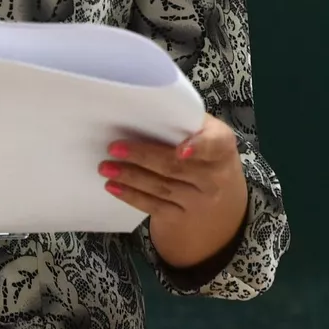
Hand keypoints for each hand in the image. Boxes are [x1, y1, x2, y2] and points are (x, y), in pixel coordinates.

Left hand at [102, 115, 247, 269]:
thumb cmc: (204, 153)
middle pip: (176, 167)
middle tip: (114, 148)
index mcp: (222, 148)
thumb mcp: (207, 134)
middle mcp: (215, 178)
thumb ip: (186, 124)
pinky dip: (131, 196)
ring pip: (161, 187)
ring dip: (130, 176)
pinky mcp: (181, 218)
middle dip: (143, 157)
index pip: (215, 145)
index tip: (182, 151)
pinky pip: (154, 207)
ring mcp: (199, 202)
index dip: (199, 147)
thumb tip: (142, 110)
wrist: (219, 198)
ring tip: (106, 167)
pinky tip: (113, 187)